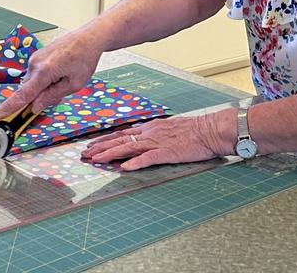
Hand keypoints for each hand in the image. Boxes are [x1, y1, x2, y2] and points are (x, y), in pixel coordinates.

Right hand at [0, 28, 104, 121]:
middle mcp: (35, 64)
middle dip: (38, 98)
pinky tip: (60, 73)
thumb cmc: (85, 59)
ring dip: (43, 88)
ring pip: (32, 83)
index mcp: (44, 72)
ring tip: (64, 78)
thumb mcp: (74, 84)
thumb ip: (52, 96)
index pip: (22, 96)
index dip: (8, 108)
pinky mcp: (37, 56)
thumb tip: (35, 107)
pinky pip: (35, 74)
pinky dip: (44, 80)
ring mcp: (35, 59)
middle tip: (59, 92)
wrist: (88, 37)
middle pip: (28, 91)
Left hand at [81, 112, 230, 170]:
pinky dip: (135, 163)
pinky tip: (124, 168)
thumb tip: (140, 141)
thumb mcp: (170, 128)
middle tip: (85, 155)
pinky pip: (148, 158)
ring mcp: (158, 142)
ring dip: (111, 154)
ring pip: (129, 148)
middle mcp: (150, 133)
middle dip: (101, 147)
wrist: (211, 130)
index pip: (123, 134)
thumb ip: (155, 134)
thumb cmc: (195, 131)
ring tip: (96, 160)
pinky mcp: (167, 152)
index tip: (91, 145)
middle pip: (120, 140)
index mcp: (151, 128)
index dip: (105, 140)